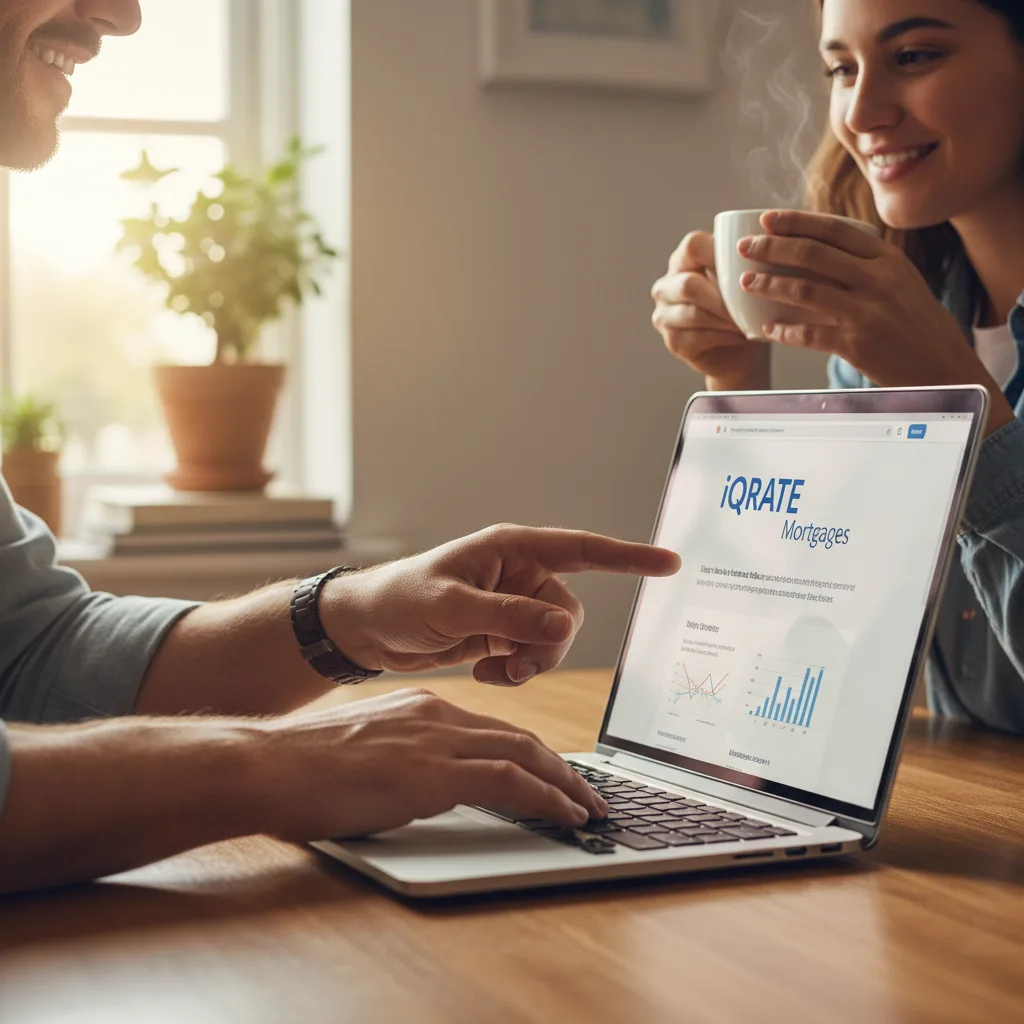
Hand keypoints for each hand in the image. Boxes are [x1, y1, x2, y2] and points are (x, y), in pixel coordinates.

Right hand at [257, 688, 608, 838]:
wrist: (267, 765)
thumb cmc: (300, 768)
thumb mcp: (364, 755)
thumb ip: (401, 761)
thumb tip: (419, 787)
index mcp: (421, 709)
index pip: (493, 730)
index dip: (531, 754)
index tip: (552, 773)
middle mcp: (437, 715)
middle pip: (519, 737)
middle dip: (561, 767)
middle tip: (587, 793)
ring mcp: (437, 739)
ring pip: (525, 754)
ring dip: (565, 783)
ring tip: (589, 808)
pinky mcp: (435, 772)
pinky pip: (510, 781)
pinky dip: (546, 797)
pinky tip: (565, 815)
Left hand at [321, 524, 680, 684]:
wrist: (367, 630)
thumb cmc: (400, 599)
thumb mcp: (452, 607)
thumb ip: (509, 617)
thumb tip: (564, 625)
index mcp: (513, 550)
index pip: (583, 550)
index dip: (629, 557)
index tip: (670, 563)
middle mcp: (520, 575)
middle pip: (568, 614)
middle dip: (547, 645)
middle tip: (514, 665)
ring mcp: (513, 606)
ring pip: (553, 641)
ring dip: (529, 663)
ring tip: (492, 671)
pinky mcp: (503, 633)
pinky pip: (531, 656)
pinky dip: (512, 671)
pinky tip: (481, 671)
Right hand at [651, 230, 770, 389]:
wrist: (742, 350)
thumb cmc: (745, 306)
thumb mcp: (748, 277)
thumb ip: (749, 260)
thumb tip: (773, 243)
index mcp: (684, 260)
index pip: (693, 245)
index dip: (719, 253)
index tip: (747, 265)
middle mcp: (667, 285)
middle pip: (688, 284)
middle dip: (724, 296)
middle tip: (751, 303)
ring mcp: (665, 315)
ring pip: (693, 313)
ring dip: (726, 318)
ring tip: (750, 320)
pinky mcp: (673, 342)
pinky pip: (698, 338)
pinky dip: (725, 336)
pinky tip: (742, 335)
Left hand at [737, 210, 1014, 431]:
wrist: (943, 367)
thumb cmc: (915, 323)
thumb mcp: (900, 281)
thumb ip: (865, 264)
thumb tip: (816, 248)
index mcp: (888, 258)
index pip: (833, 229)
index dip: (795, 222)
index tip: (766, 219)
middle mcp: (878, 280)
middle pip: (812, 254)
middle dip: (771, 248)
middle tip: (746, 248)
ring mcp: (867, 312)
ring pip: (804, 289)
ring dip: (769, 284)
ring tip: (747, 282)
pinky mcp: (858, 345)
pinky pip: (809, 334)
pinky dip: (784, 330)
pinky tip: (767, 328)